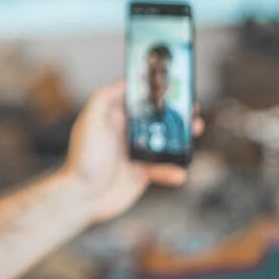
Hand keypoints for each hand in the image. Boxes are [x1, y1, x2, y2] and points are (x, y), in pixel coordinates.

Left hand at [61, 80, 203, 222]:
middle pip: (156, 118)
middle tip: (191, 109)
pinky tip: (179, 172)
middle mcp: (125, 133)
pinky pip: (163, 169)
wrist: (83, 196)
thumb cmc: (83, 159)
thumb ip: (104, 98)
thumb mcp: (90, 121)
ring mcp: (135, 153)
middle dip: (176, 113)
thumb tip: (124, 81)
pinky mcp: (141, 173)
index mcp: (114, 117)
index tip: (173, 85)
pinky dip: (173, 170)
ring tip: (195, 131)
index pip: (138, 98)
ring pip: (165, 141)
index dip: (155, 91)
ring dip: (182, 137)